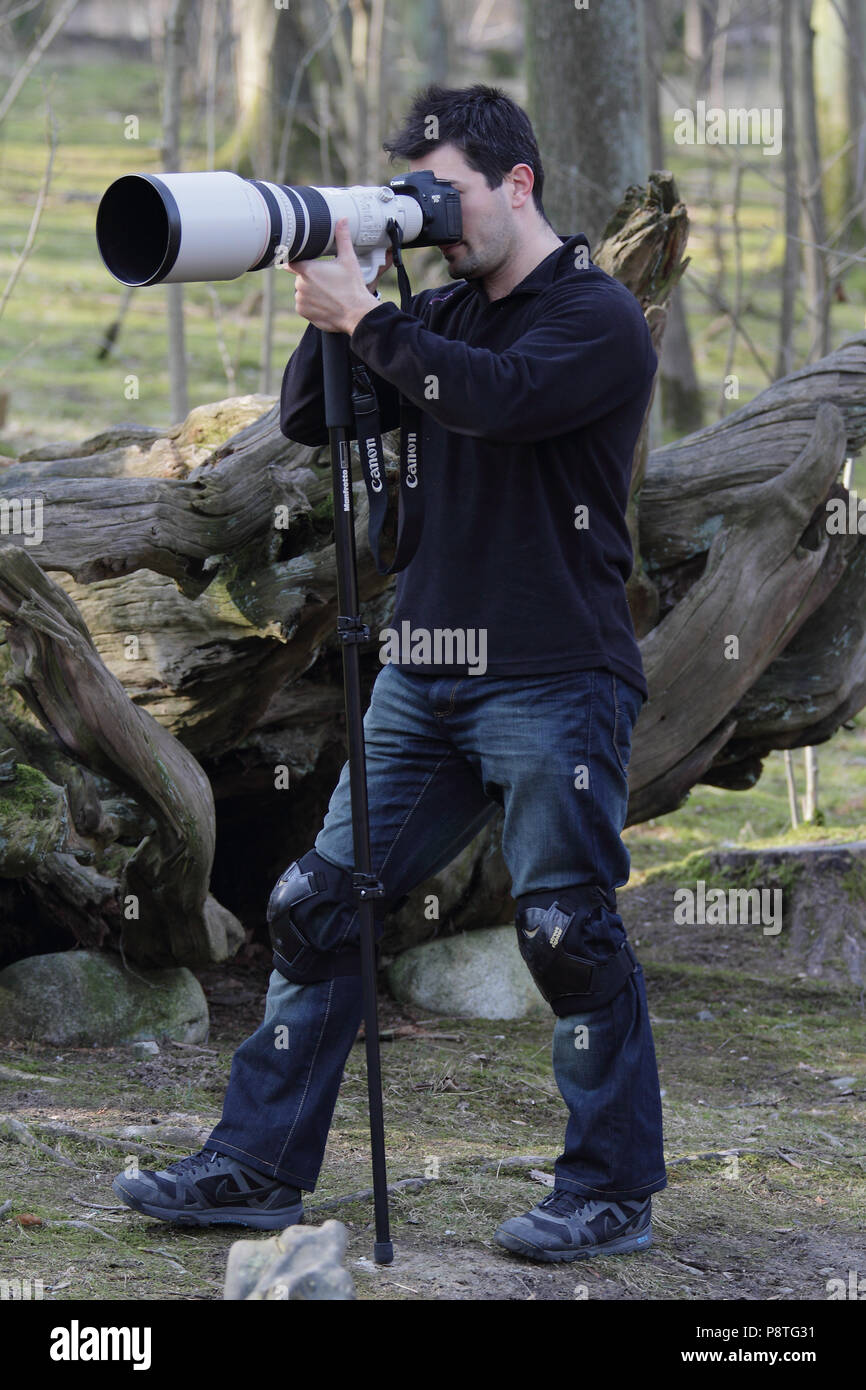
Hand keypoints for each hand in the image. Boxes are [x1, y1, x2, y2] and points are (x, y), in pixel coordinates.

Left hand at [285, 218, 380, 335]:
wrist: (356, 314)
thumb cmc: (352, 287)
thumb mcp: (348, 260)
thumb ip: (342, 238)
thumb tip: (342, 220)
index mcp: (307, 269)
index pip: (290, 260)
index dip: (293, 258)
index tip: (296, 258)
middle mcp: (300, 284)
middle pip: (300, 276)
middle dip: (310, 277)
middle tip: (327, 280)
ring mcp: (300, 299)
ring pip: (302, 291)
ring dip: (310, 291)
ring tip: (327, 293)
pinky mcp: (303, 312)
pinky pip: (303, 305)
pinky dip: (311, 304)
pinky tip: (324, 303)